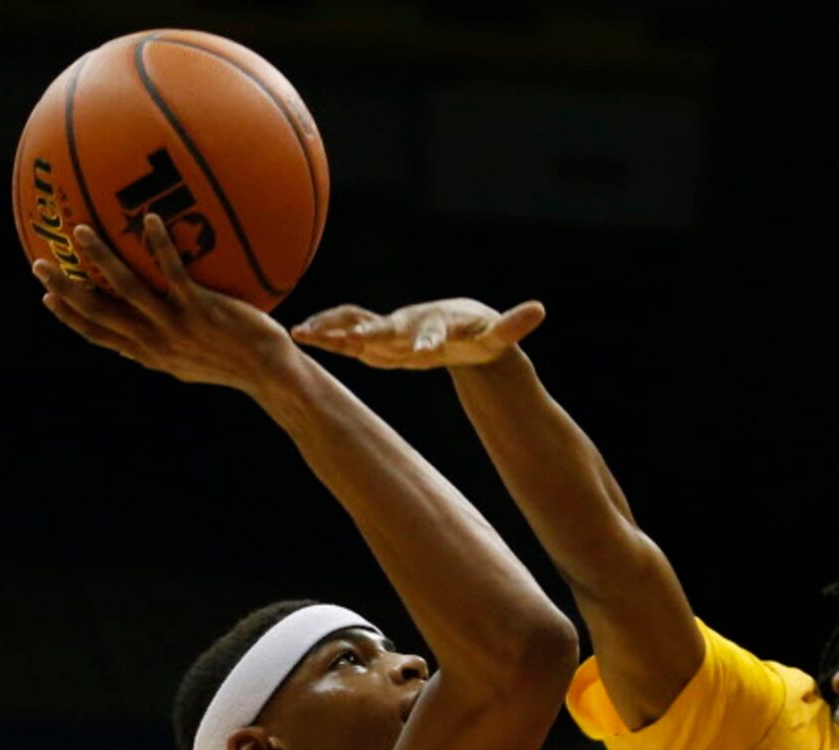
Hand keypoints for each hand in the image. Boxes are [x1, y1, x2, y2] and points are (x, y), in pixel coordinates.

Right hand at [34, 214, 295, 392]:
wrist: (270, 375)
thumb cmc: (234, 364)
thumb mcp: (191, 362)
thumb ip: (163, 347)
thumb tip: (141, 338)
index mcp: (150, 353)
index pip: (100, 335)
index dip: (70, 316)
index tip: (46, 296)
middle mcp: (157, 342)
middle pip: (101, 313)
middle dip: (67, 289)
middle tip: (40, 264)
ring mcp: (178, 326)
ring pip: (128, 290)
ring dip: (102, 260)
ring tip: (81, 231)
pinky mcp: (202, 311)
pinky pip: (174, 273)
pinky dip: (159, 246)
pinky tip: (148, 219)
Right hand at [292, 296, 544, 369]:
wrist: (460, 321)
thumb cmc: (480, 331)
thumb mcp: (499, 334)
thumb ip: (513, 324)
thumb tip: (539, 310)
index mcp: (438, 325)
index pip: (431, 332)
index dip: (426, 340)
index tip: (421, 350)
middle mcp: (408, 323)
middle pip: (385, 329)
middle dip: (364, 334)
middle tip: (344, 340)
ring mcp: (389, 328)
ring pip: (357, 325)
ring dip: (332, 330)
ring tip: (302, 333)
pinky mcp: (377, 335)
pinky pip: (348, 329)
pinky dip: (327, 331)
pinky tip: (299, 334)